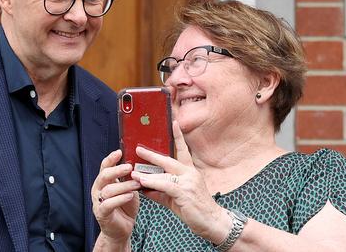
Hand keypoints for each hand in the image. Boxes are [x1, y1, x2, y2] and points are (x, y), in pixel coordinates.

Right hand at [92, 149, 140, 245]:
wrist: (121, 230)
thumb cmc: (125, 207)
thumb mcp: (129, 189)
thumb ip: (129, 178)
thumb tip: (139, 164)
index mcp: (104, 181)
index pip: (105, 166)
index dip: (111, 158)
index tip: (120, 151)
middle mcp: (98, 189)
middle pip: (104, 175)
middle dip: (117, 170)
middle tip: (130, 167)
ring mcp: (98, 201)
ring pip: (108, 190)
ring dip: (124, 186)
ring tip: (136, 184)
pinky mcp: (102, 213)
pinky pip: (109, 204)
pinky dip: (120, 199)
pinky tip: (130, 196)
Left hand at [131, 121, 226, 240]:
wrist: (212, 222)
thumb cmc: (194, 209)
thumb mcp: (175, 197)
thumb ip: (160, 190)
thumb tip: (144, 187)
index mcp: (190, 171)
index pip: (183, 150)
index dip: (178, 136)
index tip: (174, 123)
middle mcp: (190, 173)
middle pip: (169, 159)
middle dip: (152, 154)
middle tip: (138, 149)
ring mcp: (188, 182)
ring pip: (164, 173)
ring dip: (147, 173)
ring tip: (133, 172)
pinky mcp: (185, 192)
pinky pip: (165, 185)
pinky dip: (152, 183)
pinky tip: (142, 183)